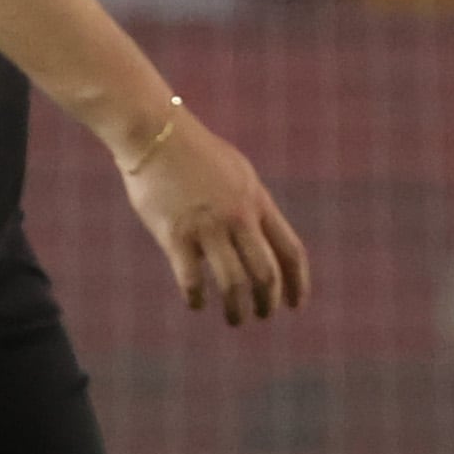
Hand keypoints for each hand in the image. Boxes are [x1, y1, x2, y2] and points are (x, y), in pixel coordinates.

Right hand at [116, 106, 313, 323]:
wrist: (155, 134)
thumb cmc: (193, 153)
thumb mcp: (237, 173)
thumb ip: (249, 205)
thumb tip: (257, 236)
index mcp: (257, 202)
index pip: (291, 251)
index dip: (298, 283)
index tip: (296, 305)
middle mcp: (238, 217)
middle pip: (266, 273)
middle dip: (268, 301)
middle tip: (262, 316)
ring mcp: (208, 227)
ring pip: (233, 283)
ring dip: (237, 309)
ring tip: (235, 320)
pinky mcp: (176, 234)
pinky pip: (192, 279)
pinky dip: (196, 298)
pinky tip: (196, 304)